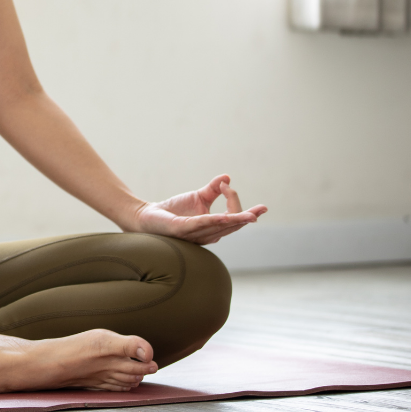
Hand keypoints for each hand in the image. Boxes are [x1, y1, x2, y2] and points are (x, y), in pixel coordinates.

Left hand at [129, 175, 267, 244]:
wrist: (148, 216)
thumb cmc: (174, 210)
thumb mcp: (198, 197)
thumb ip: (213, 189)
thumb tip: (227, 177)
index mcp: (214, 227)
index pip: (234, 216)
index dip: (234, 200)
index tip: (225, 184)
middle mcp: (208, 234)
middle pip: (233, 225)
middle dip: (248, 216)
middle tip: (262, 208)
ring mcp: (196, 233)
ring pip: (222, 228)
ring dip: (237, 220)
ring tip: (252, 215)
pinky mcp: (183, 229)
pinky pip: (202, 225)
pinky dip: (214, 221)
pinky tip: (224, 217)